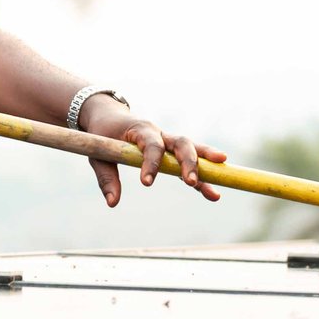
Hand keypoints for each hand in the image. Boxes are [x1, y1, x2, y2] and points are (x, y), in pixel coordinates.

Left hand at [80, 95, 225, 206]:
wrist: (108, 116)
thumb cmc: (102, 134)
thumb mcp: (98, 154)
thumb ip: (106, 177)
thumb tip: (113, 202)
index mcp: (140, 129)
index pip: (151, 144)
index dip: (151, 162)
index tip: (147, 183)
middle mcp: (158, 132)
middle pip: (180, 143)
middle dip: (188, 162)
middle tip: (190, 182)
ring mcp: (167, 140)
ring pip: (191, 147)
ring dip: (205, 162)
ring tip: (220, 176)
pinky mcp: (170, 150)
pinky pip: (189, 160)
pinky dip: (201, 174)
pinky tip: (213, 192)